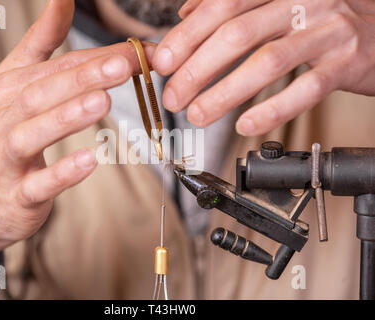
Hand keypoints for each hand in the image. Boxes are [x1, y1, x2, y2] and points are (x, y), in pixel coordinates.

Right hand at [0, 0, 154, 271]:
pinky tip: (88, 161)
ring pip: (32, 134)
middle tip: (124, 65)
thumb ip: (41, 46)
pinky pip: (37, 185)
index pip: (58, 67)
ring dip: (67, 117)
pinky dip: (62, 173)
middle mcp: (3, 119)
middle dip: (84, 77)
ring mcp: (7, 159)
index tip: (139, 51)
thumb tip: (63, 0)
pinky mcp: (16, 195)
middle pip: (43, 92)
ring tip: (103, 102)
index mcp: (8, 90)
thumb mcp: (11, 86)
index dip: (99, 57)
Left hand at [153, 0, 374, 135]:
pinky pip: (306, 88)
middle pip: (238, 33)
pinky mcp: (347, 62)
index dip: (187, 36)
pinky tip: (246, 125)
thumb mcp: (276, 4)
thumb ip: (233, 8)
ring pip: (267, 61)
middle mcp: (303, 0)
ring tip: (198, 115)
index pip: (222, 6)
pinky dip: (272, 109)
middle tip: (173, 96)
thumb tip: (186, 14)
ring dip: (225, 93)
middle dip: (197, 69)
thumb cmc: (319, 21)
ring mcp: (327, 30)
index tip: (162, 63)